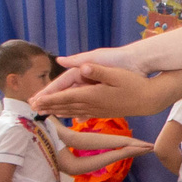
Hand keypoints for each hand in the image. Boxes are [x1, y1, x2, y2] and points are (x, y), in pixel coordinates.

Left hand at [36, 61, 160, 118]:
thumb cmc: (134, 83)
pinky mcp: (103, 111)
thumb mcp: (116, 74)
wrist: (149, 99)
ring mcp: (98, 110)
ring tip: (44, 112)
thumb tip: (82, 65)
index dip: (49, 99)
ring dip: (56, 111)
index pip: (65, 97)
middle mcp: (92, 105)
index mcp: (92, 95)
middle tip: (32, 108)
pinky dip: (71, 114)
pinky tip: (69, 116)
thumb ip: (97, 70)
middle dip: (48, 107)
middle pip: (65, 106)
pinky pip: (82, 114)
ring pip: (72, 111)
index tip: (35, 101)